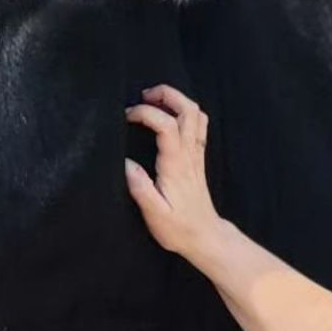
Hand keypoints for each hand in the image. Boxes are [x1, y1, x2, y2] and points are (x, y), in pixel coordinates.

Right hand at [124, 84, 227, 265]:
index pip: (166, 125)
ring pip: (196, 114)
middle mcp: (189, 155)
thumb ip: (140, 188)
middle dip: (166, 94)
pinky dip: (184, 112)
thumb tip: (126, 163)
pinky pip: (198, 125)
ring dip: (176, 100)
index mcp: (176, 165)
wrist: (205, 237)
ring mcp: (197, 154)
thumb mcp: (155, 214)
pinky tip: (168, 117)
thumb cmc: (179, 228)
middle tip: (143, 97)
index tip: (127, 117)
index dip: (146, 113)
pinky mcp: (198, 158)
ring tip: (153, 102)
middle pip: (188, 109)